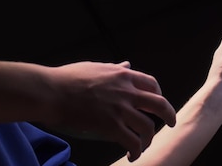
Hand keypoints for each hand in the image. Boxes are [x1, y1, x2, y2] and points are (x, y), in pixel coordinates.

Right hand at [44, 61, 176, 161]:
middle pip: (159, 104)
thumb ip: (114, 69)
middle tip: (170, 123)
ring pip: (147, 127)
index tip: (157, 104)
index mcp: (122, 75)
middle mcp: (126, 91)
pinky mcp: (111, 126)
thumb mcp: (95, 67)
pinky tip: (132, 155)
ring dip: (148, 139)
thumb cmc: (67, 79)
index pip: (151, 84)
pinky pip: (133, 142)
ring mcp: (120, 109)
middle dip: (169, 116)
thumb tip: (127, 64)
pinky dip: (136, 150)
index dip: (158, 95)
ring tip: (143, 146)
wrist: (51, 92)